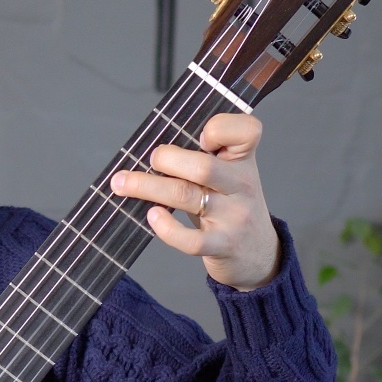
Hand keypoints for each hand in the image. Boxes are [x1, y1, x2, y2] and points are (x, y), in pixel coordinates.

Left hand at [108, 113, 281, 290]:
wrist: (259, 253)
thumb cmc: (231, 205)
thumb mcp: (229, 174)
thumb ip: (204, 156)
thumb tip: (151, 147)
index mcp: (243, 161)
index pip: (246, 131)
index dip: (221, 128)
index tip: (199, 136)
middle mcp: (242, 186)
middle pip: (203, 166)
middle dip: (166, 159)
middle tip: (150, 159)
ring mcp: (234, 217)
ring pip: (186, 196)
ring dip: (146, 186)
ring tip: (122, 183)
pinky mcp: (222, 245)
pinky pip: (192, 240)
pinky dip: (167, 228)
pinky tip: (152, 216)